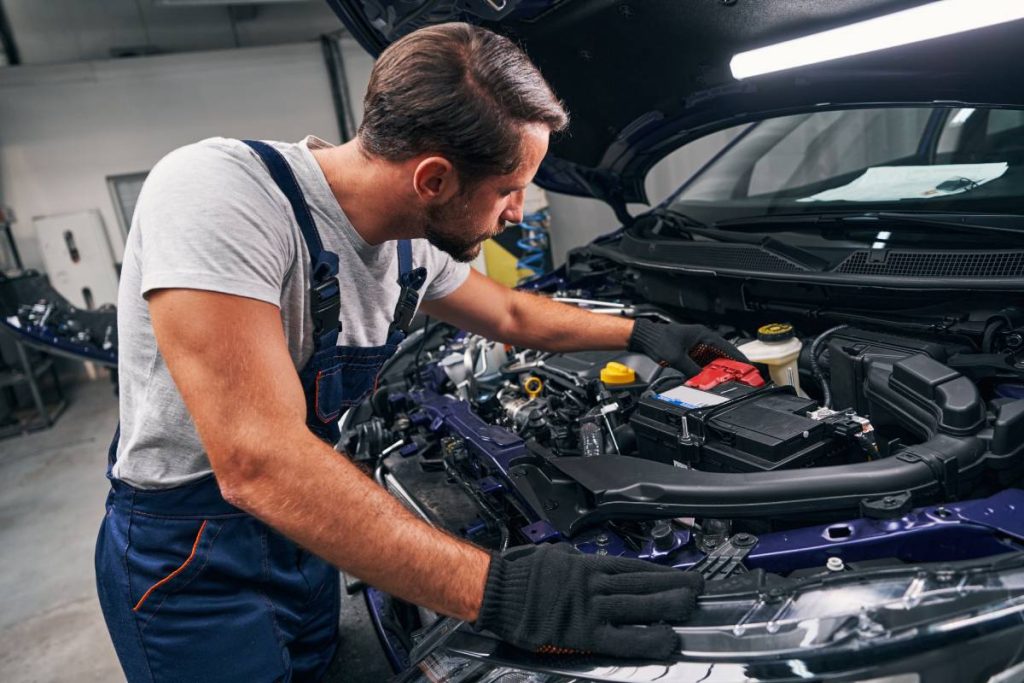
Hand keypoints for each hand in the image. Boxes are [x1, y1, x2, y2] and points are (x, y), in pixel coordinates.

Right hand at [474, 544, 702, 659]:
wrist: (499, 590)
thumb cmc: (519, 574)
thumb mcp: (552, 555)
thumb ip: (572, 559)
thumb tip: (579, 558)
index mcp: (588, 565)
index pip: (634, 567)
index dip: (660, 571)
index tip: (679, 573)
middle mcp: (595, 583)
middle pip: (643, 582)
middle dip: (673, 584)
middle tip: (697, 586)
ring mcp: (593, 606)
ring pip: (639, 604)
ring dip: (668, 604)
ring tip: (691, 605)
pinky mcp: (585, 632)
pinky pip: (623, 638)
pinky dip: (647, 639)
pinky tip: (667, 640)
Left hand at [628, 319, 745, 375]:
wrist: (644, 337)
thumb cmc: (658, 340)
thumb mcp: (676, 358)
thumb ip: (691, 370)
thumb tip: (702, 379)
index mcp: (703, 335)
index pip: (726, 347)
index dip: (738, 358)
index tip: (747, 366)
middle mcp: (702, 339)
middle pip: (722, 354)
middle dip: (731, 366)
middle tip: (740, 377)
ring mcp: (696, 345)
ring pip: (713, 359)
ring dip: (719, 369)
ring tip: (728, 380)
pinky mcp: (690, 352)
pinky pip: (703, 362)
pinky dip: (708, 370)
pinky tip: (710, 378)